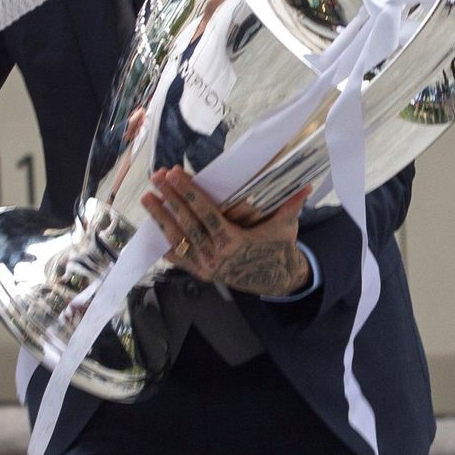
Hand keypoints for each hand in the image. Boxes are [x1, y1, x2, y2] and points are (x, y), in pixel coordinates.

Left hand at [140, 167, 313, 296]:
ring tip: (147, 198)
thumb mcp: (285, 226)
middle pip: (187, 223)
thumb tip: (306, 185)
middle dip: (170, 199)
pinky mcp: (202, 273)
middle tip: (156, 178)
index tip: (174, 174)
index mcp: (234, 241)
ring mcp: (207, 266)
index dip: (188, 193)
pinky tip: (153, 228)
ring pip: (178, 240)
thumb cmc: (279, 248)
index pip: (205, 213)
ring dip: (161, 218)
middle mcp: (216, 255)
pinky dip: (165, 243)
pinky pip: (179, 258)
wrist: (278, 279)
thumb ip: (290, 205)